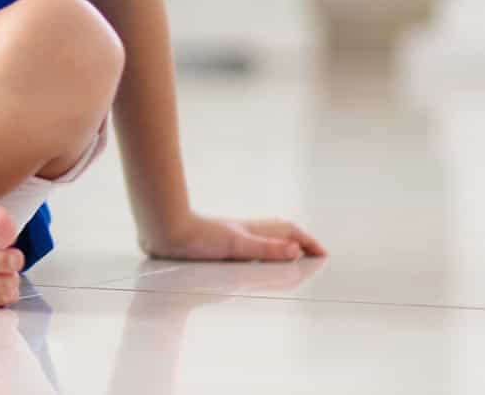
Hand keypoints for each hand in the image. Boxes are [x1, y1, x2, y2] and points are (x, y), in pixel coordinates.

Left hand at [141, 212, 326, 261]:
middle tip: (312, 252)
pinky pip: (247, 243)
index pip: (288, 232)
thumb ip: (265, 249)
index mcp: (251, 231)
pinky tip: (251, 255)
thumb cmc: (194, 237)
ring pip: (262, 235)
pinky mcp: (215, 242)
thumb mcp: (234, 245)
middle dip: (298, 240)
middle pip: (278, 231)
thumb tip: (295, 250)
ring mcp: (229, 235)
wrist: (161, 232)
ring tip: (290, 252)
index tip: (323, 253)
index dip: (307, 241)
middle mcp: (242, 231)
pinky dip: (259, 247)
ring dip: (279, 241)